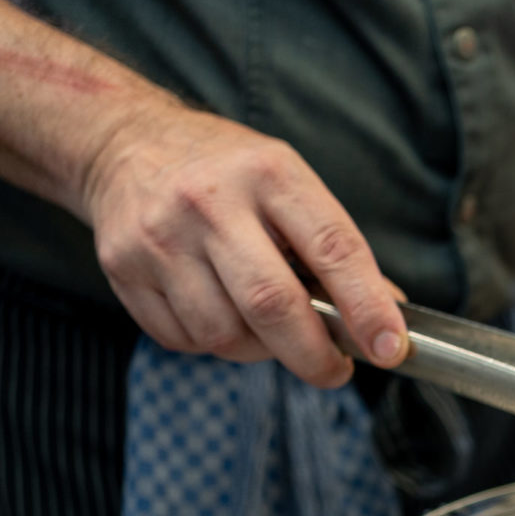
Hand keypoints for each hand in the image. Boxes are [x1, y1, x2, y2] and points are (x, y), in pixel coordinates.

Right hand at [81, 104, 408, 386]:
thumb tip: (389, 319)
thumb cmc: (228, 172)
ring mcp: (160, 237)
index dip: (367, 308)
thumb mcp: (289, 183)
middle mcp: (210, 202)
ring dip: (260, 352)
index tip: (391, 350)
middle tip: (336, 372)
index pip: (332, 249)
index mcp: (269, 174)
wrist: (126, 143)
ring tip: (270, 333)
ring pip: (224, 334)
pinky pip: (184, 339)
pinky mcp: (123, 269)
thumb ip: (335, 247)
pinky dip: (214, 345)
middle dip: (314, 355)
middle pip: (272, 305)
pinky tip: (222, 316)